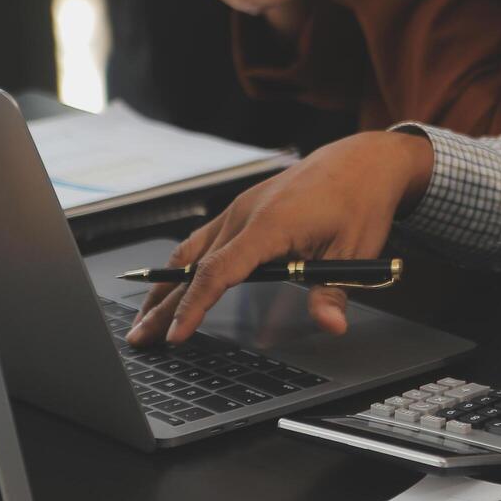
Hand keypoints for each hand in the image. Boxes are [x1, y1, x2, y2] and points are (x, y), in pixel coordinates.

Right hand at [127, 132, 435, 345]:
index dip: (194, 306)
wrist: (360, 162)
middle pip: (192, 266)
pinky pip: (203, 239)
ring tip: (145, 318)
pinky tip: (170, 283)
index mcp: (268, 225)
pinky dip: (182, 265)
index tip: (176, 335)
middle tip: (140, 338)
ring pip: (190, 252)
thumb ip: (333, 292)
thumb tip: (331, 326)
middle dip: (163, 306)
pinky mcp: (242, 209)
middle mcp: (244, 215)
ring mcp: (239, 210)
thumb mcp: (354, 252)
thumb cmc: (358, 202)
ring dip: (164, 286)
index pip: (218, 272)